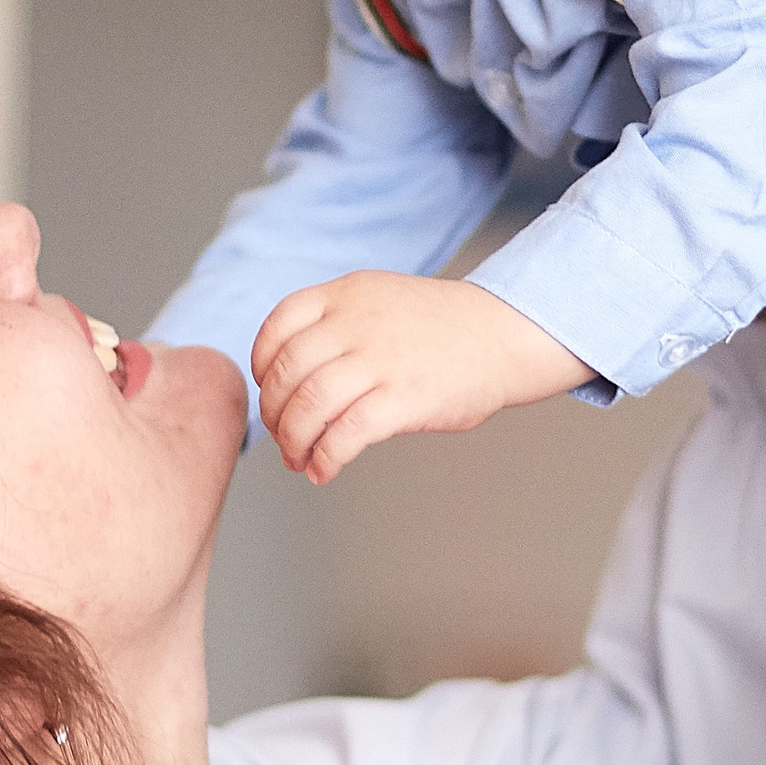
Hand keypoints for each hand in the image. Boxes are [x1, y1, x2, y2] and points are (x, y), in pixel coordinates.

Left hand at [251, 271, 588, 482]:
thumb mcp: (379, 299)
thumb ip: (336, 324)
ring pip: (308, 407)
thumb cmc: (440, 327)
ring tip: (299, 459)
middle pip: (287, 374)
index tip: (270, 391)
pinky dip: (325, 459)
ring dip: (293, 443)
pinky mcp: (403, 398)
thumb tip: (291, 379)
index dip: (263, 366)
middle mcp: (356, 323)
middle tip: (283, 437)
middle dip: (275, 415)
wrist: (502, 333)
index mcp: (347, 294)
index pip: (278, 327)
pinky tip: (324, 470)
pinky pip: (344, 435)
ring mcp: (379, 360)